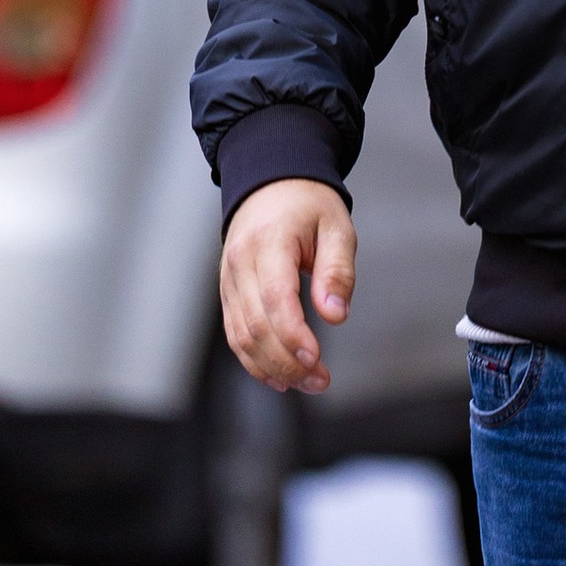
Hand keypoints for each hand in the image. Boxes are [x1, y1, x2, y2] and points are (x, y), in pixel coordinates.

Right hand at [219, 178, 355, 391]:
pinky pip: (235, 333)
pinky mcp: (228, 293)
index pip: (275, 298)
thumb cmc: (309, 205)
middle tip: (321, 381)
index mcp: (269, 242)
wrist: (271, 182)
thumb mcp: (337, 226)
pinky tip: (279, 378)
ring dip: (272, 368)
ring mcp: (228, 280)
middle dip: (287, 361)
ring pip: (241, 336)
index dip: (293, 334)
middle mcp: (240, 263)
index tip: (316, 359)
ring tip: (307, 383)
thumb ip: (338, 270)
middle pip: (256, 325)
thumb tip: (335, 316)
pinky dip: (254, 360)